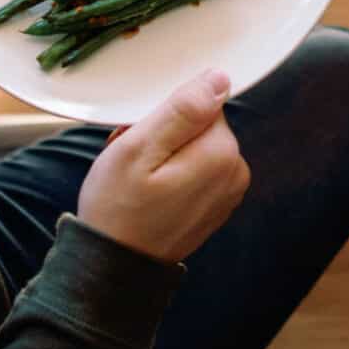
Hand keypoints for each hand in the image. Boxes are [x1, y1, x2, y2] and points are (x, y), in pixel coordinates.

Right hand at [76, 69, 249, 262]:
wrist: (113, 269)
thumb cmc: (117, 209)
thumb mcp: (138, 149)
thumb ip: (182, 110)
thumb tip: (219, 78)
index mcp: (221, 153)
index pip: (201, 102)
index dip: (164, 114)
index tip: (138, 136)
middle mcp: (235, 171)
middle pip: (200, 124)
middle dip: (164, 133)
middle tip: (130, 157)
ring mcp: (228, 192)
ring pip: (195, 146)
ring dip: (164, 154)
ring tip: (136, 177)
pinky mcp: (216, 206)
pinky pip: (196, 170)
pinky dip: (171, 173)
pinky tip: (148, 191)